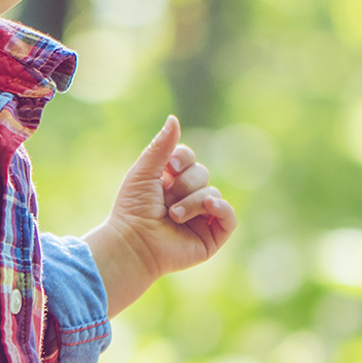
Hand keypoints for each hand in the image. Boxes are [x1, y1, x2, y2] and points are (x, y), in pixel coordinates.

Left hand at [86, 115, 236, 315]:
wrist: (133, 243)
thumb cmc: (132, 209)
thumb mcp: (144, 171)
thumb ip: (161, 146)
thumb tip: (173, 118)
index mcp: (169, 182)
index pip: (188, 158)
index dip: (182, 158)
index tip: (168, 167)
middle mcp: (186, 198)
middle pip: (202, 173)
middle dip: (184, 184)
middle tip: (165, 201)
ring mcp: (200, 218)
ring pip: (212, 194)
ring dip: (192, 202)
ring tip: (173, 216)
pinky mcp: (211, 237)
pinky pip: (229, 216)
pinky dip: (222, 210)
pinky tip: (209, 208)